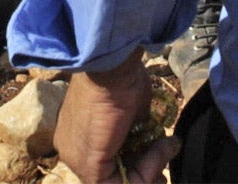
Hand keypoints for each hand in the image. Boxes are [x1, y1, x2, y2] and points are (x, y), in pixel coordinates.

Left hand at [56, 57, 178, 183]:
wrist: (112, 65)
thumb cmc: (119, 76)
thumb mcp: (129, 108)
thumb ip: (135, 131)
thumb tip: (159, 144)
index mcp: (75, 134)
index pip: (108, 162)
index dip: (136, 165)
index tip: (158, 158)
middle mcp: (71, 150)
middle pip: (111, 176)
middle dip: (143, 175)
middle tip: (164, 171)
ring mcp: (76, 160)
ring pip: (116, 183)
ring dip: (150, 169)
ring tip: (166, 147)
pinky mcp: (89, 167)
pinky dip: (146, 172)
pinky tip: (159, 150)